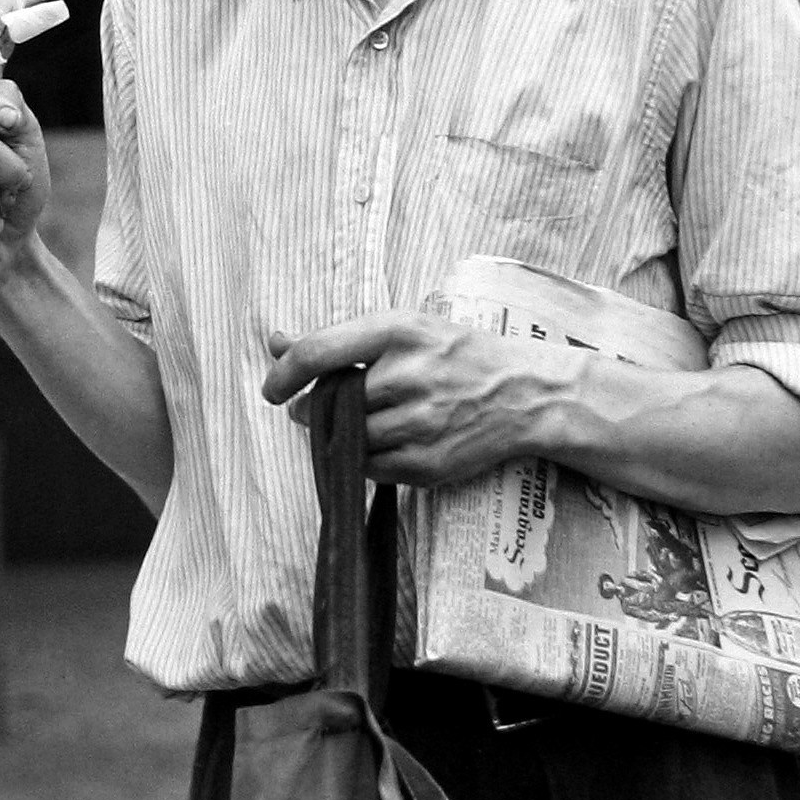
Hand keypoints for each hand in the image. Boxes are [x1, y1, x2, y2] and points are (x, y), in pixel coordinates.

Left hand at [262, 312, 559, 485]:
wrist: (527, 394)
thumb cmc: (456, 354)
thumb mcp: (403, 330)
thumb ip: (338, 341)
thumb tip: (274, 342)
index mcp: (400, 330)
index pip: (318, 351)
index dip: (283, 373)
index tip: (272, 389)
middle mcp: (409, 375)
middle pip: (330, 404)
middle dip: (318, 409)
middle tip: (331, 406)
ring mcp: (420, 423)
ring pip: (348, 440)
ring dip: (343, 436)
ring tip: (368, 421)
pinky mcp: (427, 464)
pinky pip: (370, 469)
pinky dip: (366, 460)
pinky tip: (389, 441)